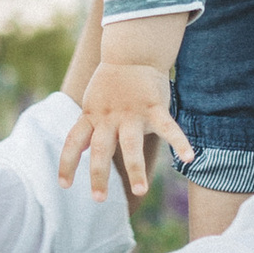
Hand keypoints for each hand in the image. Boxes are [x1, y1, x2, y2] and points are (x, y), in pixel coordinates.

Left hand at [59, 60, 191, 201]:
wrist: (132, 53)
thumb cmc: (112, 83)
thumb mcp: (93, 103)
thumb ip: (89, 127)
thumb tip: (77, 150)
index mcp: (91, 116)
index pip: (73, 142)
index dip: (67, 164)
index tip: (64, 186)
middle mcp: (108, 117)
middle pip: (100, 149)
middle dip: (99, 175)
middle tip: (98, 199)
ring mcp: (131, 113)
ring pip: (131, 145)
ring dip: (135, 169)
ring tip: (139, 192)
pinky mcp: (153, 107)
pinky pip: (167, 128)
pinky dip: (179, 142)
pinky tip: (189, 158)